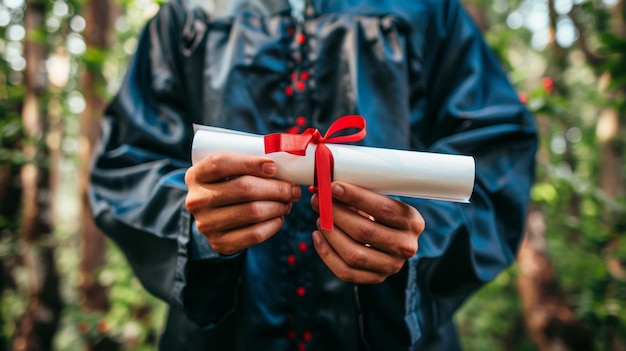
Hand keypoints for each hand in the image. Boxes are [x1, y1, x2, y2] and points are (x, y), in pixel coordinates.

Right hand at [185, 152, 300, 254]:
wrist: (212, 217)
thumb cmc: (227, 186)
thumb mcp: (227, 171)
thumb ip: (247, 163)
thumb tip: (286, 167)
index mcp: (196, 175)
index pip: (221, 163)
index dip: (250, 163)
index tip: (274, 167)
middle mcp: (197, 200)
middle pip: (244, 188)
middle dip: (276, 188)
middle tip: (292, 189)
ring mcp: (206, 224)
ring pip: (253, 212)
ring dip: (278, 206)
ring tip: (287, 202)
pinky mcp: (219, 243)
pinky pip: (254, 234)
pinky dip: (273, 225)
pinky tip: (279, 218)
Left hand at [311, 181, 423, 283]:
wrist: (393, 241)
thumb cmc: (382, 215)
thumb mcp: (382, 201)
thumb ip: (361, 195)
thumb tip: (328, 186)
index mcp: (412, 221)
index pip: (383, 208)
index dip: (356, 197)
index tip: (334, 187)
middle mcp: (406, 246)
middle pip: (365, 232)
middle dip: (336, 214)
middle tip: (319, 201)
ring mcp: (391, 266)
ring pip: (354, 254)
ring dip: (331, 234)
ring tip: (320, 218)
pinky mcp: (375, 278)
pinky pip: (345, 271)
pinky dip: (326, 253)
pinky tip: (318, 236)